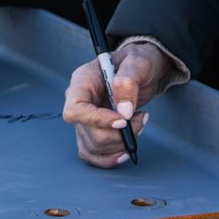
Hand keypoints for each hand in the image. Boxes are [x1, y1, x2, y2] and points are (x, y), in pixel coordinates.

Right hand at [62, 39, 173, 167]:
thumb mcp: (138, 62)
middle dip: (118, 134)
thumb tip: (123, 110)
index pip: (74, 110)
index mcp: (82, 81)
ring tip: (139, 124)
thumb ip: (129, 81)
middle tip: (140, 119)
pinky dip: (111, 157)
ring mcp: (86, 119)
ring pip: (93, 147)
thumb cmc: (139, 61)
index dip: (96, 120)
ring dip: (120, 144)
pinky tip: (126, 148)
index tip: (122, 120)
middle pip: (87, 133)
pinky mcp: (95, 131)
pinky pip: (94, 154)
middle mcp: (80, 101)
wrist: (144, 70)